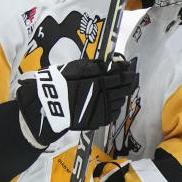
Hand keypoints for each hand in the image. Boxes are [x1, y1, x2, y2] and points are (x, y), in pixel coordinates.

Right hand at [16, 55, 138, 147]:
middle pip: (123, 86)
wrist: (49, 106)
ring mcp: (103, 107)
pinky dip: (116, 105)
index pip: (119, 73)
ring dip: (123, 93)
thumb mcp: (75, 68)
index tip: (129, 67)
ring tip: (123, 88)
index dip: (126, 70)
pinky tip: (113, 101)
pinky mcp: (100, 119)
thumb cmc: (59, 83)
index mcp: (98, 79)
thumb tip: (110, 63)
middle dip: (128, 81)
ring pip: (120, 99)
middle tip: (132, 77)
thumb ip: (94, 66)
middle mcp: (104, 93)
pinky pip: (114, 112)